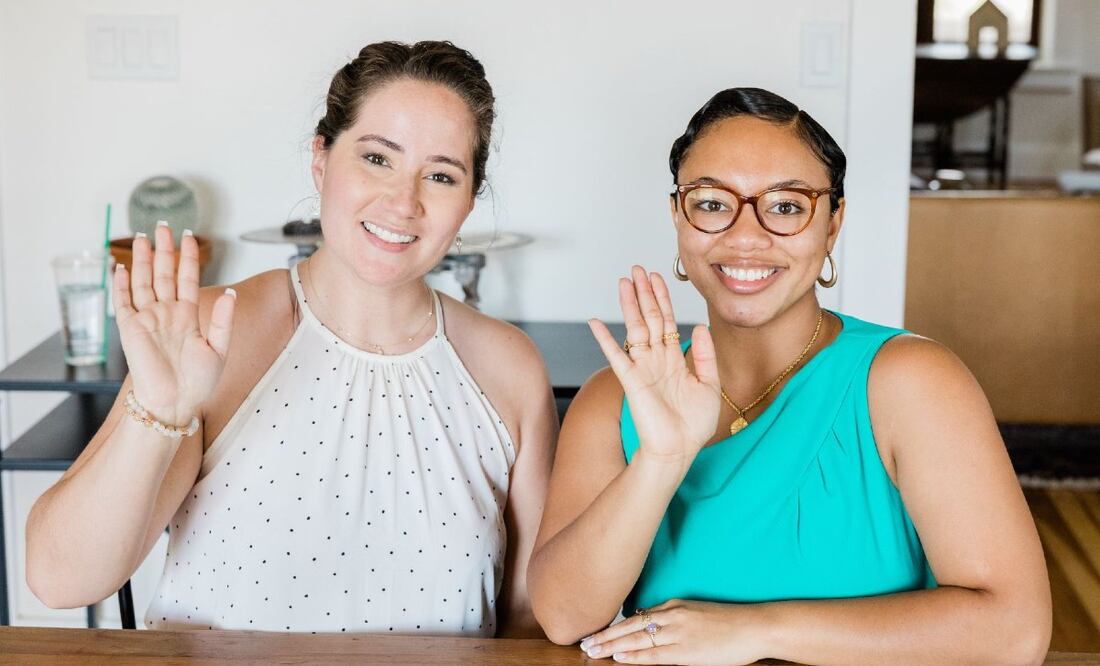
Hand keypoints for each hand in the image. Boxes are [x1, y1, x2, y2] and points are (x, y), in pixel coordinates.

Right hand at [113, 224, 235, 424]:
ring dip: (143, 259)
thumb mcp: (219, 348)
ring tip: (142, 236)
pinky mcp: (130, 329)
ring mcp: (148, 319)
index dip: (188, 257)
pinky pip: (123, 302)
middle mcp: (167, 313)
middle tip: (162, 225)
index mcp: (189, 315)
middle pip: (164, 273)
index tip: (189, 236)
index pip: (188, 278)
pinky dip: (120, 284)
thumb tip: (229, 291)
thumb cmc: (198, 381)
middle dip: (163, 249)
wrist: (175, 402)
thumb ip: (222, 319)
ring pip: (144, 281)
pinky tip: (120, 267)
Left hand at [579, 599, 765, 664]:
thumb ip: (674, 617)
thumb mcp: (696, 612)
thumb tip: (652, 624)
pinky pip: (656, 654)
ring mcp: (679, 633)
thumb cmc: (729, 622)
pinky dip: (635, 656)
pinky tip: (618, 658)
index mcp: (674, 605)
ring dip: (612, 646)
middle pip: (630, 627)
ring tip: (591, 651)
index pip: (636, 616)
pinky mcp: (688, 650)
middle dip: (605, 636)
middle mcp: (672, 616)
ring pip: (637, 640)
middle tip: (583, 642)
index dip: (613, 625)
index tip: (595, 630)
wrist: (754, 626)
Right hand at [588, 266, 720, 471]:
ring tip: (624, 282)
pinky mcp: (632, 381)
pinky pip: (617, 355)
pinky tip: (595, 321)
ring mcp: (642, 369)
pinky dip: (605, 339)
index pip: (667, 321)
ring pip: (635, 329)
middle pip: (649, 319)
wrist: (679, 450)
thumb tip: (698, 327)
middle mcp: (656, 360)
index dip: (662, 299)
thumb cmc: (694, 425)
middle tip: (637, 269)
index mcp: (674, 360)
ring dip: (629, 305)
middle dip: (644, 293)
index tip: (656, 278)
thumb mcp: (710, 384)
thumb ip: (705, 355)